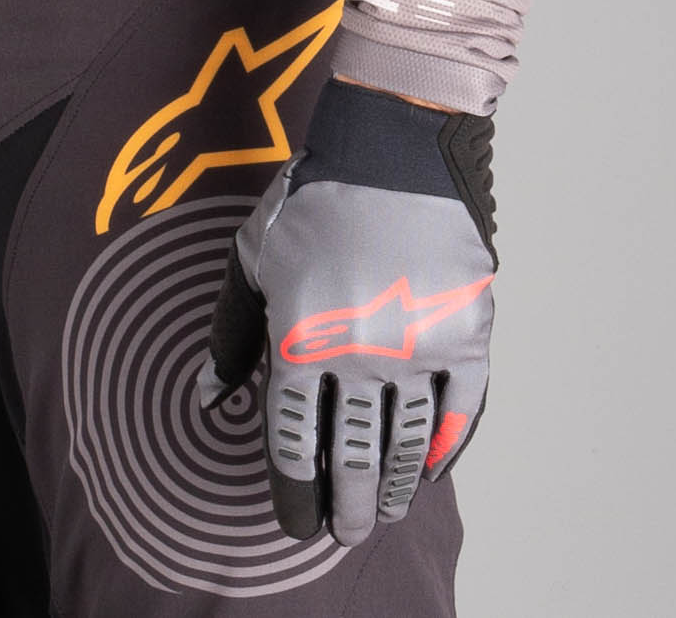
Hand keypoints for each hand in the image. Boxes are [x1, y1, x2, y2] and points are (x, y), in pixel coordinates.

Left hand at [203, 77, 495, 542]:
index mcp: (299, 338)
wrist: (395, 144)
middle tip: (343, 531)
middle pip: (351, 459)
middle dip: (345, 507)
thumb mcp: (254, 257)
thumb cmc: (314, 198)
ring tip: (383, 510)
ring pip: (406, 445)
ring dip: (393, 488)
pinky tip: (430, 472)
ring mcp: (419, 349)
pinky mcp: (467, 335)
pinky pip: (461, 414)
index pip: (293, 444)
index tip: (297, 521)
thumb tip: (207, 398)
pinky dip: (447, 450)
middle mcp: (359, 355)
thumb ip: (230, 331)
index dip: (294, 494)